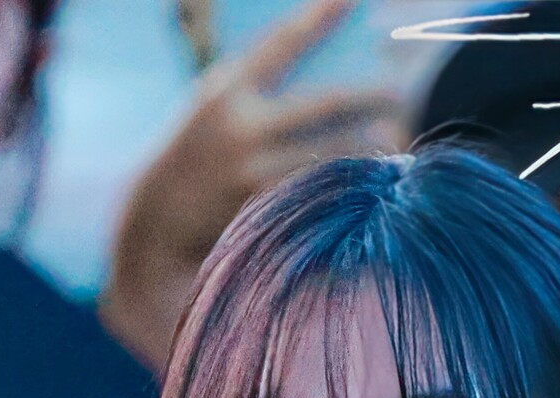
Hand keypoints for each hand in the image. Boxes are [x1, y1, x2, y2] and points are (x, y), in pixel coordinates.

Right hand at [133, 0, 399, 264]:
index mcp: (229, 86)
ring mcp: (253, 171)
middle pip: (325, 103)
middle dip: (368, 95)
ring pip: (329, 154)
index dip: (319, 17)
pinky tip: (367, 183)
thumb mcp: (217, 102)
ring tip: (391, 139)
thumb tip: (329, 66)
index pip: (282, 41)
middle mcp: (242, 125)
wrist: (160, 216)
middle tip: (399, 91)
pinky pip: (316, 193)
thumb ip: (262, 81)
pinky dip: (344, 185)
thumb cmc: (200, 147)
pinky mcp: (263, 211)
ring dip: (366, 147)